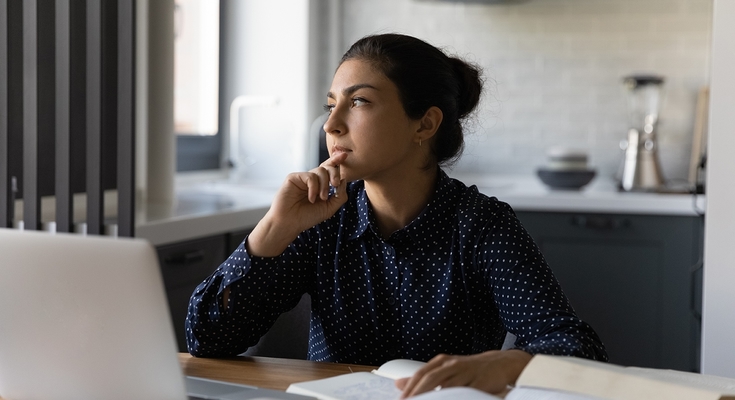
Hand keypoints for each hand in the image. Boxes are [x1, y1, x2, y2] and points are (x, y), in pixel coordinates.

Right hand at [246, 152, 348, 256]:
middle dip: (334, 173)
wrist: (290, 223)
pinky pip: (310, 176)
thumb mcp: (329, 208)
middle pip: (327, 167)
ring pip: (320, 171)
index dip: (336, 161)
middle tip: (335, 185)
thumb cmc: (307, 217)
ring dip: (324, 185)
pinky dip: (314, 188)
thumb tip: (344, 180)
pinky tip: (311, 198)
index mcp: (320, 185)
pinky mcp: (294, 178)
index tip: (345, 155)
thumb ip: (340, 195)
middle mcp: (311, 180)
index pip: (330, 170)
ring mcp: (302, 178)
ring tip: (322, 198)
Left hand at [396, 350, 532, 397]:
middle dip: (418, 393)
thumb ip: (423, 378)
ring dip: (435, 398)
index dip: (410, 388)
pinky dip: (456, 398)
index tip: (401, 399)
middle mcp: (452, 365)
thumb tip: (399, 384)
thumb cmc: (469, 369)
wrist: (500, 363)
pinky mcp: (479, 382)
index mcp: (442, 362)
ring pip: (447, 387)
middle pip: (431, 379)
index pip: (421, 374)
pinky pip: (465, 393)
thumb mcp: (445, 370)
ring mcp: (466, 373)